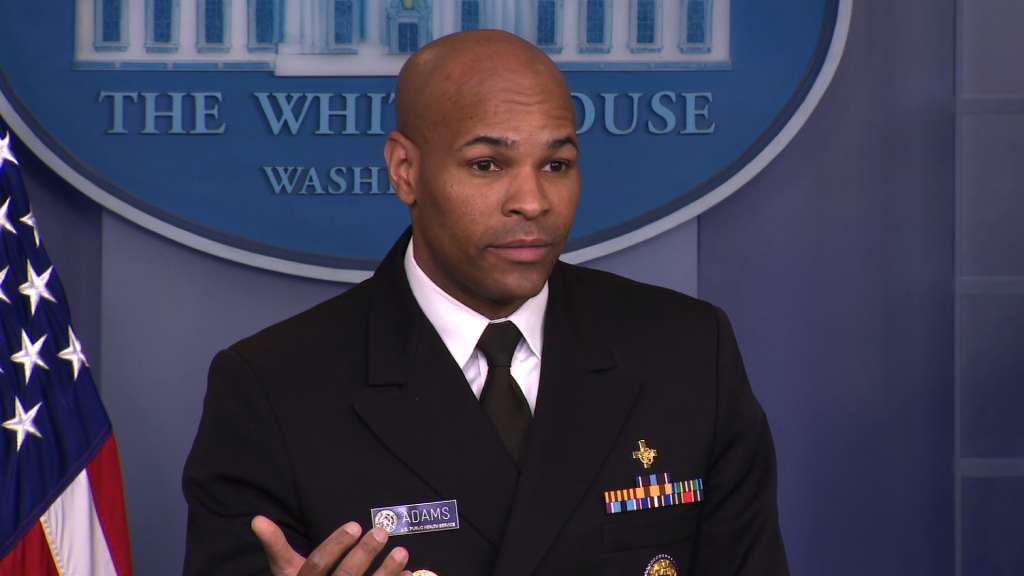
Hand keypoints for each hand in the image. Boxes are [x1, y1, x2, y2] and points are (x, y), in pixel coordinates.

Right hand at [252, 515, 411, 575]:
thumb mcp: (286, 570)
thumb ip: (276, 545)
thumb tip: (257, 519)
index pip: (318, 565)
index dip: (336, 546)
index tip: (354, 525)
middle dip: (364, 555)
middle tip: (381, 532)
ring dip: (386, 573)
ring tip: (402, 552)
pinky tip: (409, 574)